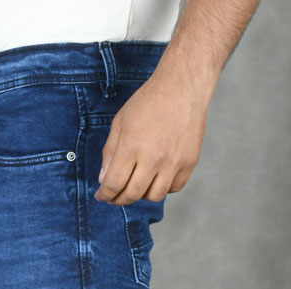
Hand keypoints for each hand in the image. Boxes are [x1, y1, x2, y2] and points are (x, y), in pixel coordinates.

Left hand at [94, 72, 210, 205]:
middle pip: (133, 195)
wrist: (182, 87)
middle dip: (119, 199)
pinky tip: (157, 177)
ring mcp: (174, 162)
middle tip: (115, 197)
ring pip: (154, 196)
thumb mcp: (120, 122)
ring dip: (142, 195)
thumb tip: (103, 180)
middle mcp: (153, 157)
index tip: (101, 196)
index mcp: (132, 146)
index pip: (114, 184)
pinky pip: (173, 188)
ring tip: (137, 185)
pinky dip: (163, 187)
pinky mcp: (189, 162)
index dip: (105, 194)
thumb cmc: (148, 102)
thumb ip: (110, 152)